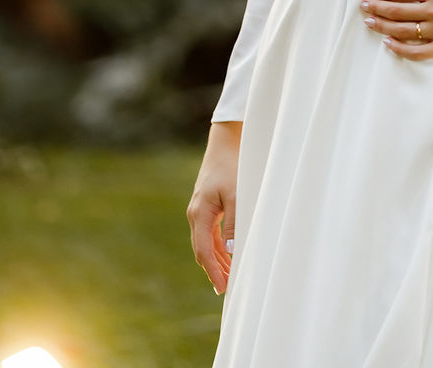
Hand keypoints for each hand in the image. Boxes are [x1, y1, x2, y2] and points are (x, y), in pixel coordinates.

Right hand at [187, 120, 240, 293]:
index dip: (213, 271)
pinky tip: (227, 254)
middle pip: (202, 250)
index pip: (203, 251)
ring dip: (217, 260)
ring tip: (230, 276)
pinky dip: (217, 246)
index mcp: (199, 213)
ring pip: (205, 243)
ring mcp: (199, 210)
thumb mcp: (236, 195)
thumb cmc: (232, 166)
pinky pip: (209, 233)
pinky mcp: (206, 206)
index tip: (223, 288)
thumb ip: (234, 222)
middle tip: (228, 289)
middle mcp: (196, 214)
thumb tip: (231, 250)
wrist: (226, 143)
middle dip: (214, 270)